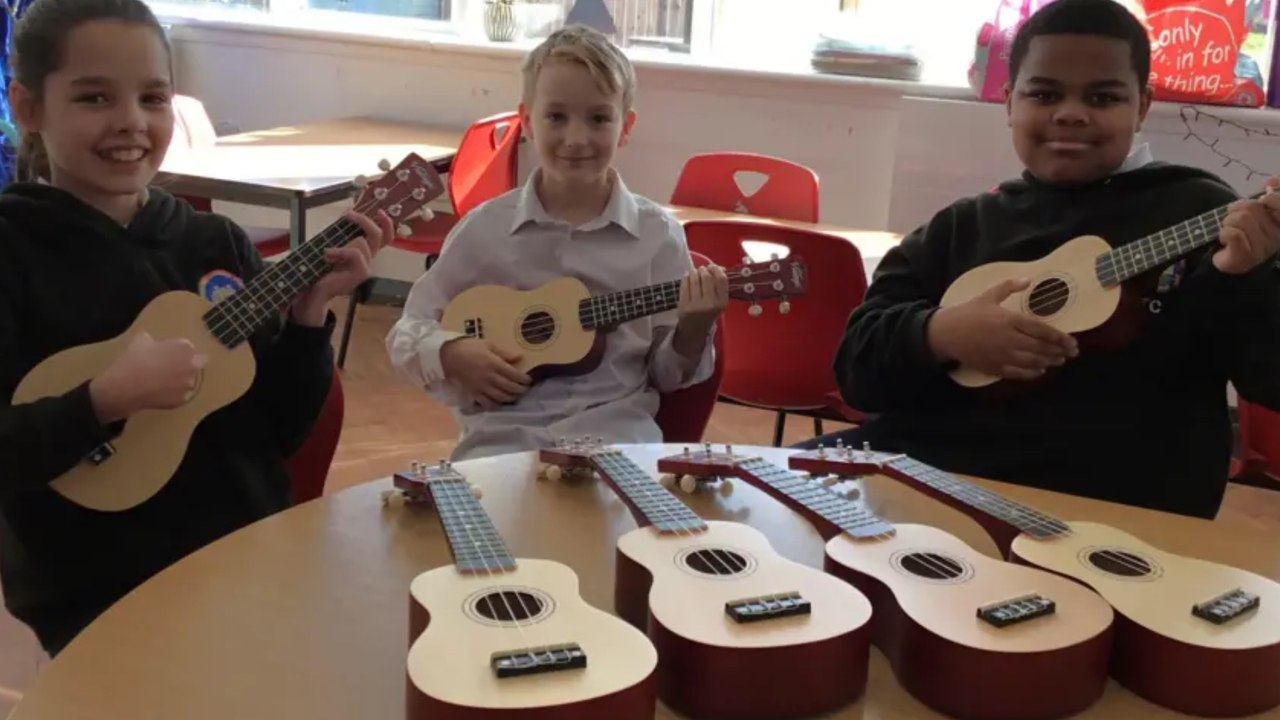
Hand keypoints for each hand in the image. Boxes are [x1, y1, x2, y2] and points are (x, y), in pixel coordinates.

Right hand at [89, 331, 208, 422]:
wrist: (126, 386)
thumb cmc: (133, 360)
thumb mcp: (140, 341)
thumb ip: (151, 339)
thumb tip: (151, 341)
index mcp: (183, 347)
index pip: (188, 347)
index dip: (179, 351)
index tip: (170, 355)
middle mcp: (191, 365)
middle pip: (199, 362)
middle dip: (190, 363)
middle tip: (175, 368)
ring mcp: (188, 384)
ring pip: (190, 381)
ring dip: (182, 380)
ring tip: (164, 383)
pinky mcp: (183, 399)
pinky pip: (181, 396)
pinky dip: (174, 395)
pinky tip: (160, 393)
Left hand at [291, 208, 393, 325]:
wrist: (316, 289)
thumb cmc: (324, 267)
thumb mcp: (335, 243)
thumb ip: (344, 230)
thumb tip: (349, 210)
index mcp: (366, 251)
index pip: (385, 237)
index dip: (386, 224)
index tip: (379, 210)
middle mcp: (369, 259)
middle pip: (378, 235)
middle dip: (364, 221)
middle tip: (348, 215)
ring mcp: (366, 267)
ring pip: (362, 242)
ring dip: (342, 243)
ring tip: (328, 252)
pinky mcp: (361, 273)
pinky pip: (355, 253)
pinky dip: (340, 251)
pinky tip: (328, 255)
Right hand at [440, 338, 531, 409]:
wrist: (447, 356)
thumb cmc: (468, 347)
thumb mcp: (488, 345)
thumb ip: (504, 353)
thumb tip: (520, 357)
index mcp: (494, 364)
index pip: (515, 375)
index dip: (524, 380)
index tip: (529, 380)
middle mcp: (490, 378)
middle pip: (510, 388)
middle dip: (520, 390)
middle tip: (525, 389)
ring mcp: (481, 387)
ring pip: (501, 397)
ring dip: (511, 398)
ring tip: (515, 396)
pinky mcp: (473, 393)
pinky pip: (487, 403)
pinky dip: (495, 405)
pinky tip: (499, 403)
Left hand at [675, 264, 728, 335]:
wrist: (695, 330)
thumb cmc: (708, 313)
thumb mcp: (719, 302)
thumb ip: (720, 285)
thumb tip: (720, 267)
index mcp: (722, 303)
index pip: (722, 279)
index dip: (716, 269)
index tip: (712, 266)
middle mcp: (710, 304)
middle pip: (707, 277)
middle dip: (703, 270)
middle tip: (701, 269)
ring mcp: (696, 306)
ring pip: (694, 280)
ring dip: (694, 272)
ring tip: (694, 272)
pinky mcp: (684, 306)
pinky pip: (684, 285)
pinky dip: (686, 277)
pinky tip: (687, 276)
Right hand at [926, 278, 1077, 380]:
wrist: (945, 333)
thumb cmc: (967, 312)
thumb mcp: (987, 295)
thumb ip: (1009, 287)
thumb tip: (1028, 280)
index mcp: (1010, 320)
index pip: (1041, 330)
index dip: (1059, 337)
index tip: (1072, 341)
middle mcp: (1009, 339)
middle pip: (1040, 348)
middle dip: (1059, 351)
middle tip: (1071, 353)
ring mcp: (1002, 355)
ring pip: (1032, 361)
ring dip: (1048, 362)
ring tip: (1058, 361)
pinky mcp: (994, 367)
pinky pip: (1017, 373)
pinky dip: (1031, 373)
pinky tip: (1039, 371)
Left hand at [1215, 175, 1279, 274]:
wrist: (1225, 258)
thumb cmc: (1242, 231)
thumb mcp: (1255, 208)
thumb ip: (1270, 192)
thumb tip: (1271, 182)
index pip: (1279, 203)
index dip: (1273, 197)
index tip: (1264, 199)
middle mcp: (1277, 238)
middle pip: (1252, 207)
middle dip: (1237, 210)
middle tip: (1235, 221)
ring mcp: (1262, 249)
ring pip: (1240, 219)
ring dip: (1228, 222)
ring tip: (1230, 231)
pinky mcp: (1245, 258)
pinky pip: (1231, 233)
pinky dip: (1223, 233)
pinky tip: (1226, 240)